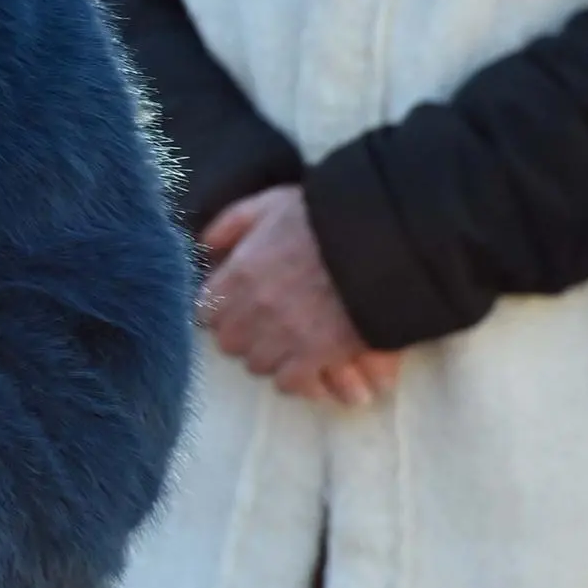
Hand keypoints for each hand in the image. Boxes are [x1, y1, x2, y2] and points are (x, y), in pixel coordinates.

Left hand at [199, 186, 402, 405]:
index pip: (205, 311)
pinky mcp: (318, 356)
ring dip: (269, 356)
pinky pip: (290, 383)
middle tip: (261, 327)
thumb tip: (205, 248)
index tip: (232, 308)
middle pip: (229, 343)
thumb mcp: (269, 204)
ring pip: (257, 365)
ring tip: (286, 346)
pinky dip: (296, 378)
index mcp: (239, 274)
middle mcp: (255, 310)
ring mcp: (285, 336)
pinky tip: (306, 367)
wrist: (382, 241)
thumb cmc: (325, 218)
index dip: (218, 310)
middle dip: (242, 336)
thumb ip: (230, 225)